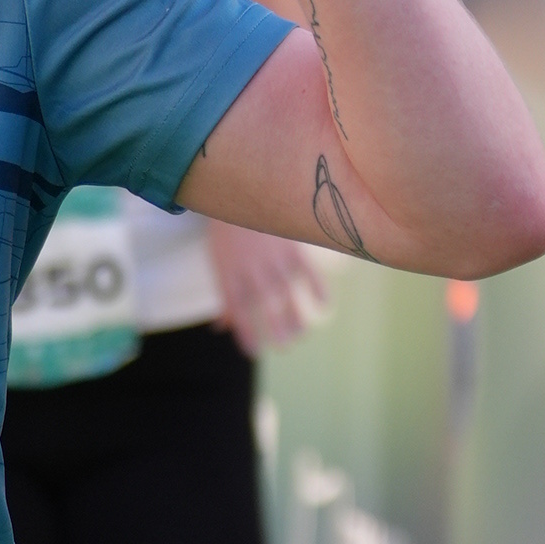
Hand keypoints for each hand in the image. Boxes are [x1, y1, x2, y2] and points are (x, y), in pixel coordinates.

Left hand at [205, 219, 327, 354]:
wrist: (240, 191)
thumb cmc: (228, 234)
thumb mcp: (221, 265)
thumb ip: (226, 298)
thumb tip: (221, 328)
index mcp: (231, 277)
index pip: (239, 314)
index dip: (246, 335)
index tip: (254, 351)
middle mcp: (253, 272)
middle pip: (267, 309)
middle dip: (277, 331)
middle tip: (285, 346)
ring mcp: (274, 261)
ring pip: (289, 297)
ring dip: (297, 318)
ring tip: (301, 332)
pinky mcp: (293, 247)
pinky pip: (310, 274)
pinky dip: (319, 290)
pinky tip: (323, 306)